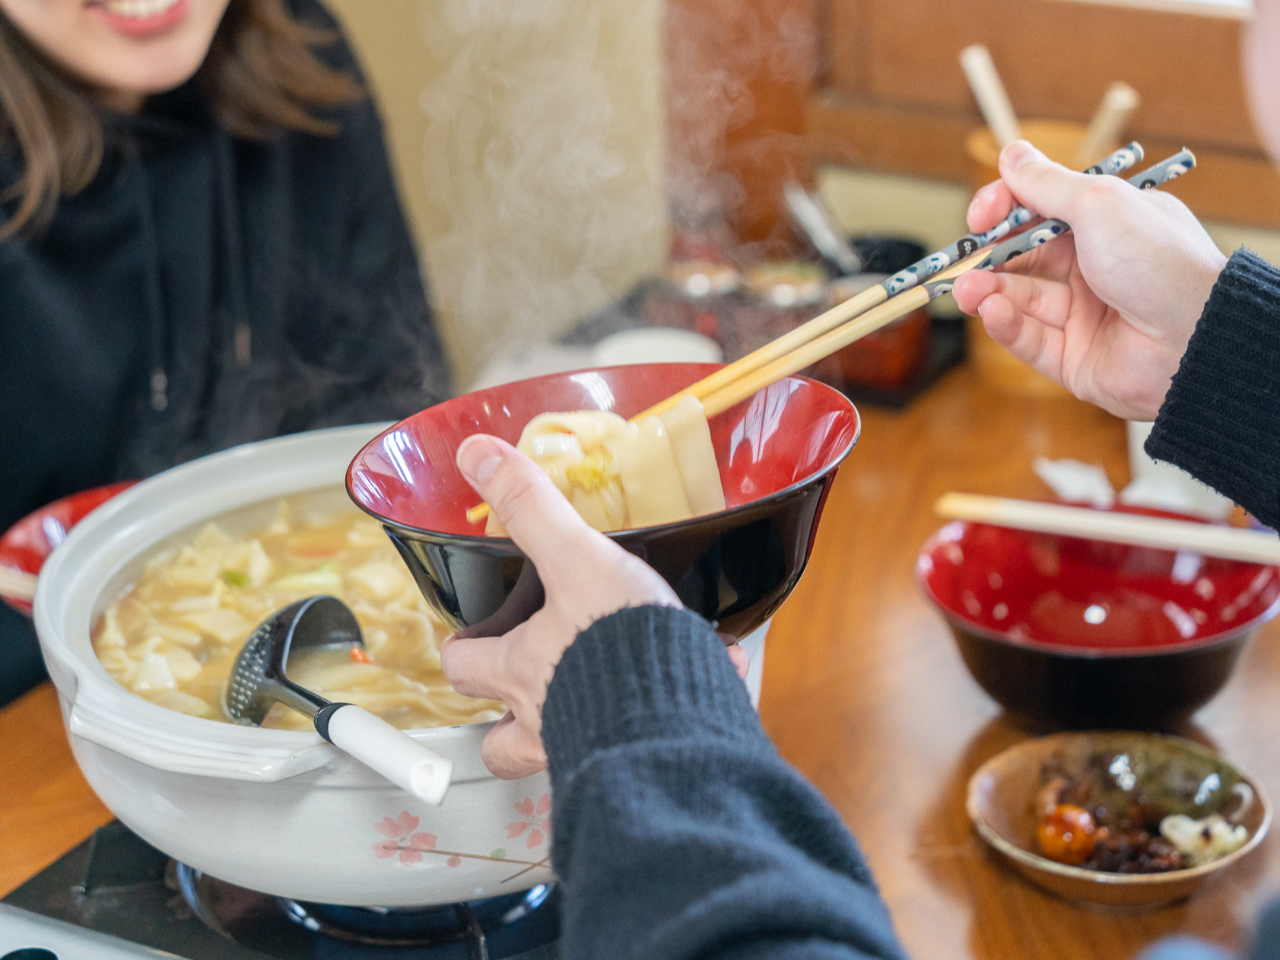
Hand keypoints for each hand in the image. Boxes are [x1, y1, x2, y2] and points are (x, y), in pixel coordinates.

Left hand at [440, 434, 747, 778]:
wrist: (681, 714)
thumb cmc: (621, 644)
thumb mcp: (576, 558)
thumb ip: (532, 508)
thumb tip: (480, 459)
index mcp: (521, 671)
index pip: (465, 668)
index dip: (462, 652)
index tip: (466, 643)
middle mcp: (546, 721)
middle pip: (499, 742)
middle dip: (503, 721)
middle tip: (524, 689)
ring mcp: (590, 748)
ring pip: (561, 756)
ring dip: (573, 733)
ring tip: (600, 704)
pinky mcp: (644, 755)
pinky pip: (640, 747)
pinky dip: (661, 720)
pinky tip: (694, 691)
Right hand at [951, 141, 1226, 420]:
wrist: (1197, 337)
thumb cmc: (1161, 262)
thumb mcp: (1100, 204)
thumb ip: (1047, 184)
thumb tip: (1011, 154)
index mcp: (1105, 226)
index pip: (1039, 212)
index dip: (1006, 210)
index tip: (981, 214)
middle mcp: (1092, 269)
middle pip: (1022, 258)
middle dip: (988, 257)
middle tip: (964, 259)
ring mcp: (1081, 315)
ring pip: (1019, 300)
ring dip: (988, 292)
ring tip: (967, 291)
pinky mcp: (1072, 358)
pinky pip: (1029, 339)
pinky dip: (1006, 325)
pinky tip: (990, 311)